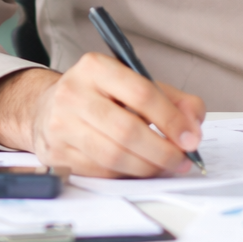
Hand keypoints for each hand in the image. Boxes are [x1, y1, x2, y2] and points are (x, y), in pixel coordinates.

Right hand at [0, 54, 204, 176]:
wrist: (48, 106)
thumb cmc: (102, 94)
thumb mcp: (137, 83)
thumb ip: (175, 99)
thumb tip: (194, 124)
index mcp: (96, 68)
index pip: (142, 94)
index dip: (172, 119)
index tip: (192, 138)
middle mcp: (73, 94)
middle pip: (127, 130)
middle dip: (162, 150)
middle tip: (183, 159)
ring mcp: (60, 126)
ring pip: (113, 155)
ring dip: (148, 166)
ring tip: (168, 166)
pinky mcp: (55, 154)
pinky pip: (100, 170)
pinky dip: (127, 173)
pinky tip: (142, 168)